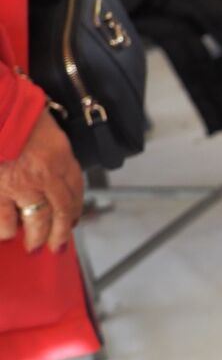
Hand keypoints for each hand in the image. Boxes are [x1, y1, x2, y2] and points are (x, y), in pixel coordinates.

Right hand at [0, 111, 83, 253]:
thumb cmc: (18, 114)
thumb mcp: (47, 130)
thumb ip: (53, 153)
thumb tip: (54, 172)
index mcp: (60, 156)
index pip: (76, 189)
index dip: (75, 208)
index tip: (72, 219)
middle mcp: (46, 174)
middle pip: (60, 211)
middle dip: (59, 232)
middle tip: (57, 245)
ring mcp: (21, 184)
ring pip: (36, 220)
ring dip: (36, 236)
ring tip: (33, 245)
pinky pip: (4, 218)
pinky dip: (6, 229)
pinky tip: (6, 234)